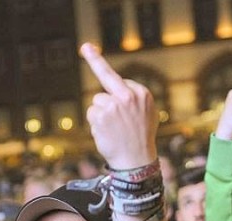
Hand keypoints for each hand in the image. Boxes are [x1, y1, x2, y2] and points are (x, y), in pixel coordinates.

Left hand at [80, 43, 156, 168]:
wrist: (136, 161)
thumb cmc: (140, 138)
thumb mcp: (146, 114)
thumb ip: (133, 99)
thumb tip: (119, 87)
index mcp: (142, 94)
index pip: (120, 80)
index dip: (107, 72)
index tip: (91, 50)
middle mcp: (128, 96)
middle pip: (107, 81)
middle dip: (95, 59)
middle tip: (85, 47)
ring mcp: (114, 105)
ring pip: (97, 101)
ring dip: (100, 114)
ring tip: (112, 129)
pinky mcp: (101, 115)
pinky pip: (91, 113)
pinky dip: (95, 124)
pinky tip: (106, 133)